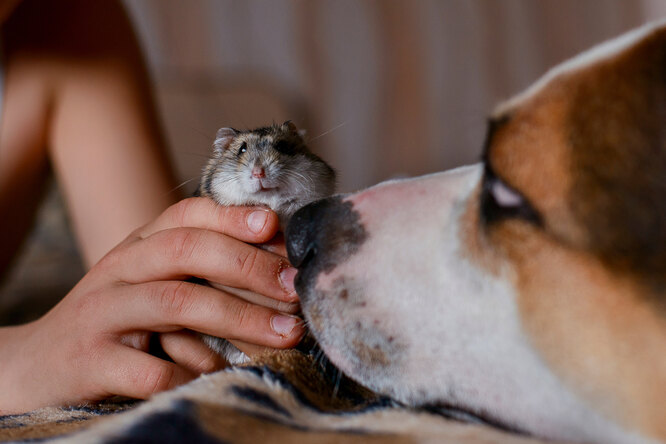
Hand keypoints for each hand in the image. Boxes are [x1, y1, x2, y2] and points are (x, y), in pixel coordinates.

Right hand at [0, 198, 303, 413]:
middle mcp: (119, 270)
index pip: (185, 215)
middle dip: (249, 266)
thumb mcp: (152, 286)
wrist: (35, 365)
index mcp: (138, 247)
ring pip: (176, 303)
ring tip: (287, 334)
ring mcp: (102, 314)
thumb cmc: (115, 323)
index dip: (232, 216)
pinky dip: (194, 375)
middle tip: (294, 288)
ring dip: (240, 317)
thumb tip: (279, 274)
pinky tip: (223, 379)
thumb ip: (201, 275)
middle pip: (186, 250)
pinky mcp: (90, 361)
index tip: (275, 225)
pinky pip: (151, 369)